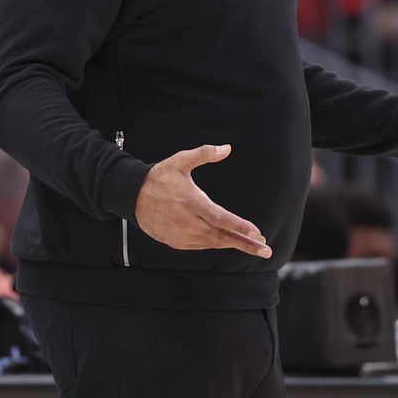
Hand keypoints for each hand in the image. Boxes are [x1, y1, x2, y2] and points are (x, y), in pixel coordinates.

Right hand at [132, 144, 271, 257]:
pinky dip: (216, 243)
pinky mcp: (176, 242)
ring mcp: (181, 235)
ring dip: (233, 244)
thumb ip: (205, 153)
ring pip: (213, 243)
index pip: (220, 218)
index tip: (257, 233)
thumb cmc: (160, 177)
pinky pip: (201, 245)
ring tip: (253, 247)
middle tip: (265, 250)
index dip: (239, 226)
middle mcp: (188, 222)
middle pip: (221, 236)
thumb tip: (227, 148)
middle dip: (245, 244)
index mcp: (191, 202)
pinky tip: (228, 241)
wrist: (133, 197)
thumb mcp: (180, 160)